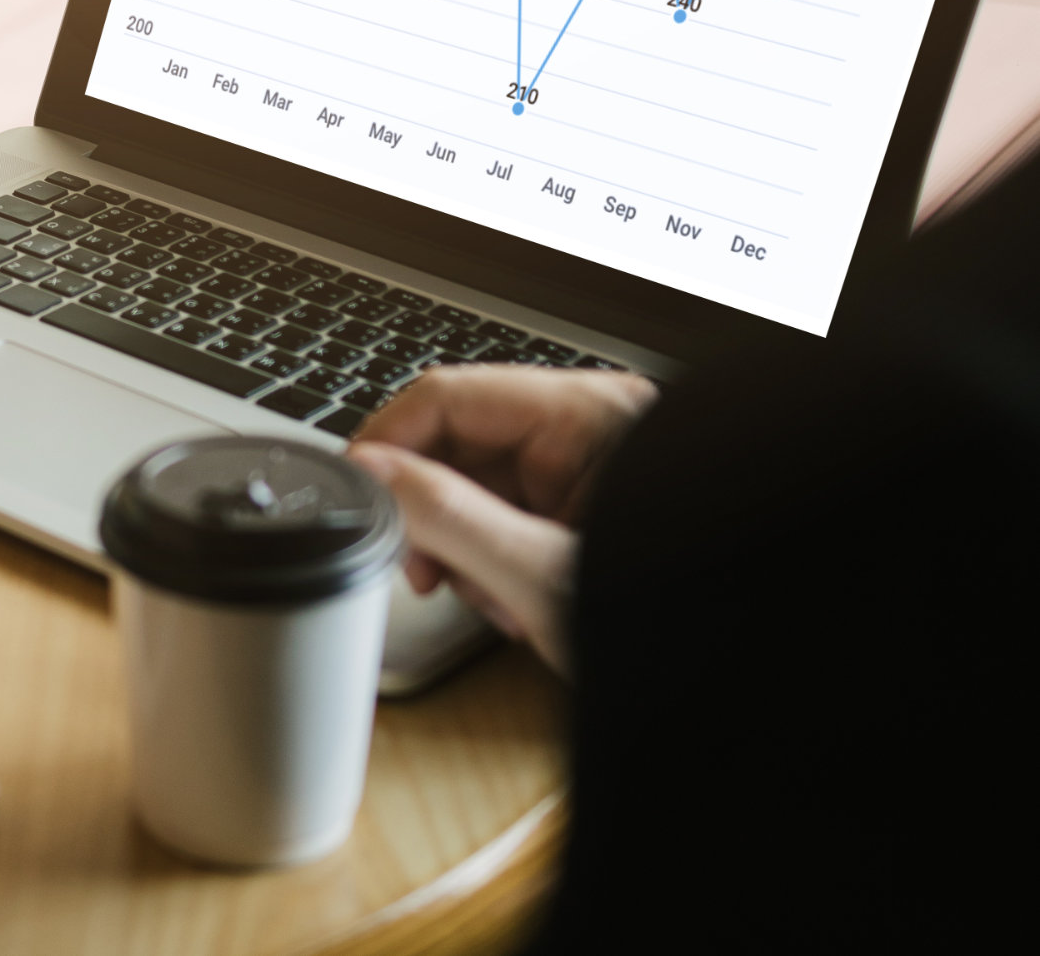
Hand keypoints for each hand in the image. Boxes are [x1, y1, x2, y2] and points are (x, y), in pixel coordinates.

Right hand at [345, 364, 655, 672]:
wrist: (717, 676)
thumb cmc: (661, 619)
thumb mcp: (540, 573)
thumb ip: (448, 517)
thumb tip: (372, 472)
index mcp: (586, 415)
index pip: (447, 397)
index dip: (388, 443)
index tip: (357, 492)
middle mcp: (581, 430)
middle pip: (454, 447)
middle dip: (433, 518)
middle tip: (423, 571)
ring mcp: (577, 472)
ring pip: (469, 489)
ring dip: (460, 552)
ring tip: (491, 601)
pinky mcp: (572, 511)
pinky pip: (499, 519)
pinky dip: (489, 566)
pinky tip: (510, 603)